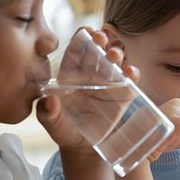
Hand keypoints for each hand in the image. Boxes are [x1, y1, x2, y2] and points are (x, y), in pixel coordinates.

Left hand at [37, 28, 139, 151]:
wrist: (82, 148)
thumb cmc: (64, 130)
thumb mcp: (51, 123)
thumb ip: (46, 113)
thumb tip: (49, 100)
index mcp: (71, 73)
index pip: (77, 49)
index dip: (82, 37)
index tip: (86, 31)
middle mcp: (90, 73)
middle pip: (98, 49)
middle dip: (101, 39)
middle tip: (101, 39)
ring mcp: (108, 82)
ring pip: (115, 60)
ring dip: (117, 52)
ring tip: (114, 56)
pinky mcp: (122, 94)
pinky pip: (130, 80)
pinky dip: (132, 73)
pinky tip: (130, 72)